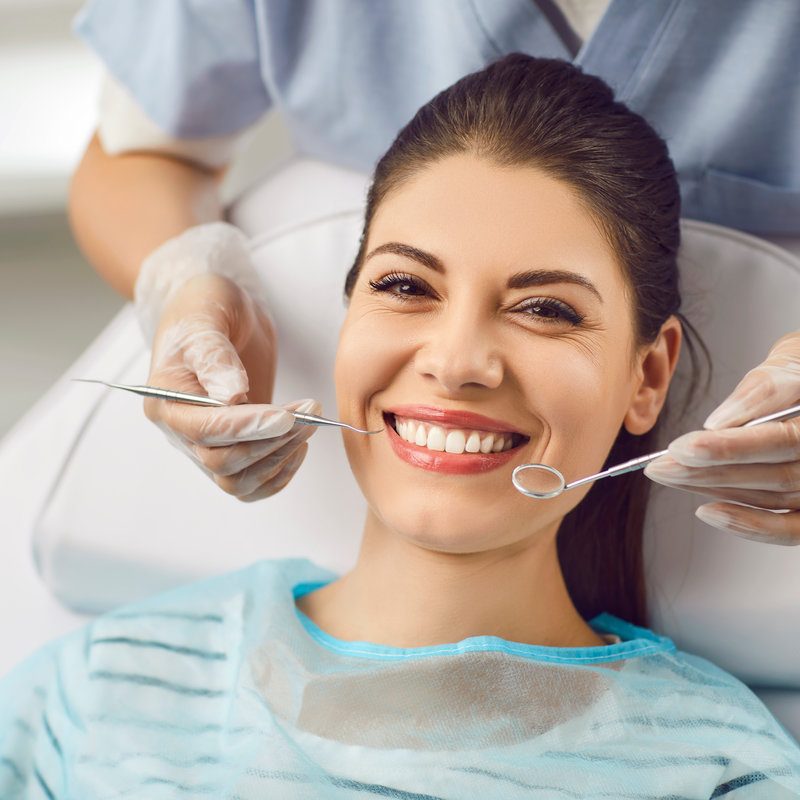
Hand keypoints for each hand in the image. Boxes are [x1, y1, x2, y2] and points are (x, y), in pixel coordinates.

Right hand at [145, 272, 320, 500]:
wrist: (219, 313)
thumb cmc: (205, 309)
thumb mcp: (207, 317)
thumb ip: (215, 356)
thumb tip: (231, 397)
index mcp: (165, 401)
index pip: (205, 430)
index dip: (248, 428)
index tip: (287, 415)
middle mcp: (182, 431)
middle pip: (222, 463)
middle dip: (271, 441)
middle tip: (308, 412)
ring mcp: (207, 444)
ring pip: (238, 482)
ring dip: (279, 459)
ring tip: (308, 424)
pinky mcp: (234, 447)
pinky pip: (251, 485)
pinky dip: (278, 474)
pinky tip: (298, 448)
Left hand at [645, 331, 799, 544]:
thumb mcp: (788, 365)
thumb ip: (761, 391)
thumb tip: (718, 424)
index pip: (785, 439)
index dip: (733, 446)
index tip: (686, 446)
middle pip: (777, 474)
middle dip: (711, 470)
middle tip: (662, 465)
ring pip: (775, 497)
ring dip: (715, 489)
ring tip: (669, 475)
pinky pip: (789, 528)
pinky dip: (749, 525)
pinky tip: (707, 511)